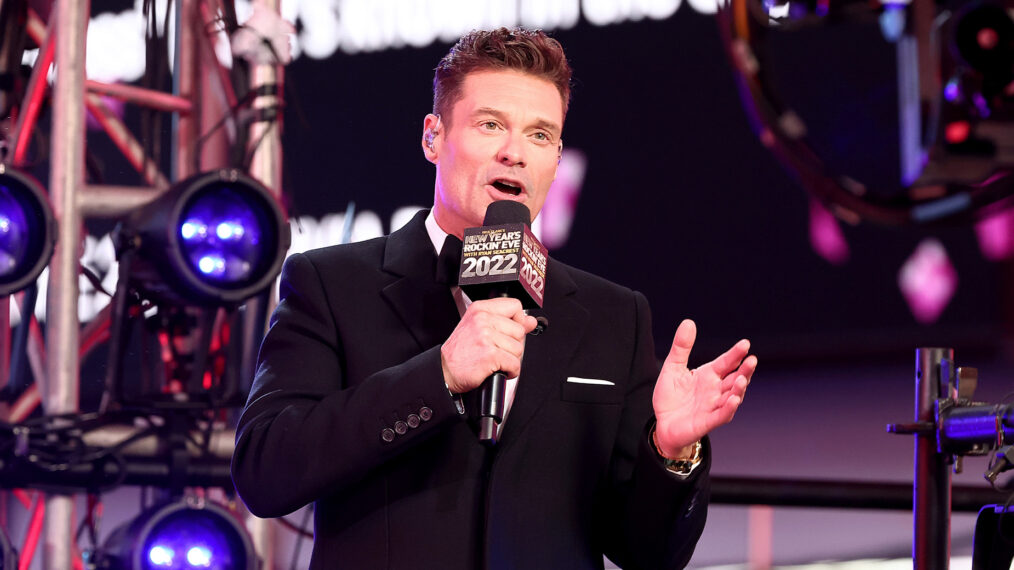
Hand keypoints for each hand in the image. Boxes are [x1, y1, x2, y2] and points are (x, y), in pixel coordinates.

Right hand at [441, 298, 537, 393]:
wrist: (444, 370)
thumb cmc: (460, 351)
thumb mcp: (479, 328)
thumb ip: (506, 321)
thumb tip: (530, 321)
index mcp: (480, 309)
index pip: (515, 306)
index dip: (517, 320)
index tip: (510, 331)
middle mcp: (482, 320)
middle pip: (519, 330)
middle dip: (513, 344)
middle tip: (497, 350)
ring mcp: (486, 337)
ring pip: (518, 348)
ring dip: (510, 359)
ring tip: (495, 360)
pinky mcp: (490, 355)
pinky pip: (514, 364)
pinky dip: (511, 371)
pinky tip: (498, 369)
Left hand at [652, 319, 755, 457]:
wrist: (662, 423)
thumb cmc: (671, 396)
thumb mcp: (673, 367)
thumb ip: (681, 347)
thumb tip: (689, 322)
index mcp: (709, 375)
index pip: (726, 363)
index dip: (736, 354)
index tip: (745, 344)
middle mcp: (715, 390)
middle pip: (734, 379)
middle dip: (744, 371)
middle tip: (752, 360)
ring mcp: (713, 406)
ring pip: (732, 397)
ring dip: (738, 389)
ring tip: (742, 379)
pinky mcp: (707, 422)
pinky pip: (721, 415)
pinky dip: (729, 408)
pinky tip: (734, 400)